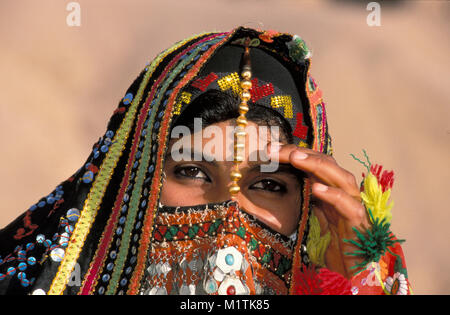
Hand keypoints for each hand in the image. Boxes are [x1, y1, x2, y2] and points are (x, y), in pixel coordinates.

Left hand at [270, 144, 370, 277]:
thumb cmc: (336, 244)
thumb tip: (285, 184)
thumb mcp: (315, 217)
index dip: (294, 154)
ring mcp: (354, 206)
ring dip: (318, 165)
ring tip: (296, 157)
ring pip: (340, 177)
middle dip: (300, 154)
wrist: (355, 270)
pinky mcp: (358, 223)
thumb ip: (307, 200)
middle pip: (326, 164)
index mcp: (332, 190)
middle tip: (275, 150)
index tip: (270, 150)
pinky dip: (333, 195)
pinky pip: (348, 205)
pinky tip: (316, 188)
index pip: (315, 164)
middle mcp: (344, 193)